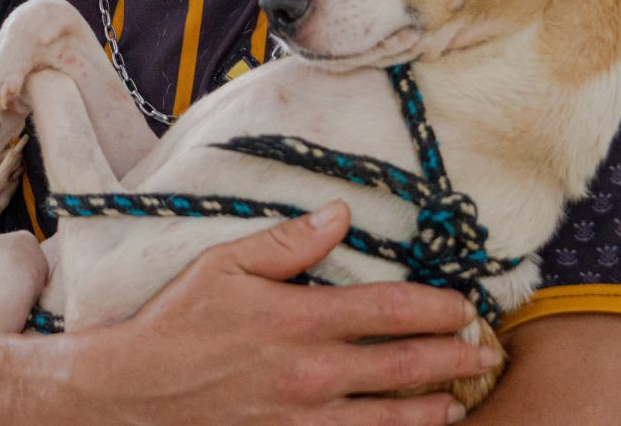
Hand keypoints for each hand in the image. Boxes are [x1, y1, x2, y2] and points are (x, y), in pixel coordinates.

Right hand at [60, 201, 498, 424]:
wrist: (136, 393)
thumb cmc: (179, 322)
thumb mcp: (226, 265)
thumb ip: (288, 242)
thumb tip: (339, 214)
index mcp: (300, 319)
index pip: (390, 311)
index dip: (436, 307)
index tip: (463, 303)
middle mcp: (313, 372)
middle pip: (405, 366)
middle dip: (454, 356)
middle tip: (484, 348)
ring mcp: (305, 415)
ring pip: (390, 416)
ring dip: (433, 407)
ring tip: (460, 399)